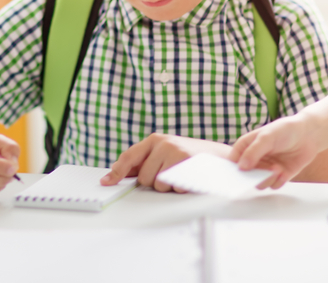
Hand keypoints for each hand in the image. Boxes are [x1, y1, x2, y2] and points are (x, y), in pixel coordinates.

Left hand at [100, 133, 230, 191]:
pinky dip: (180, 188)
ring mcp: (174, 152)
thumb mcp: (165, 154)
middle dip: (155, 182)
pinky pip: (173, 187)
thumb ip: (144, 162)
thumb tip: (118, 173)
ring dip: (168, 186)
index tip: (107, 182)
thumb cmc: (190, 157)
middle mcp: (163, 143)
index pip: (129, 157)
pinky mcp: (186, 163)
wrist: (220, 157)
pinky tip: (187, 179)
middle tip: (170, 174)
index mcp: (154, 140)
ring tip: (180, 175)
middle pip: (144, 178)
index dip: (117, 172)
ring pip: (158, 184)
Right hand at [228, 115, 319, 189]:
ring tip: (277, 169)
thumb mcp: (266, 137)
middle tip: (265, 170)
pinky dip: (277, 181)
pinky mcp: (278, 176)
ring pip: (258, 183)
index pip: (233, 161)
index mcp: (246, 147)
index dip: (233, 169)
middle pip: (245, 176)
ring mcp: (266, 168)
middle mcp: (254, 159)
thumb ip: (253, 151)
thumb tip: (241, 167)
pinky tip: (283, 172)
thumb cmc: (285, 130)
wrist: (308, 134)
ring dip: (267, 179)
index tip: (239, 175)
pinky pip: (273, 185)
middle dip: (254, 175)